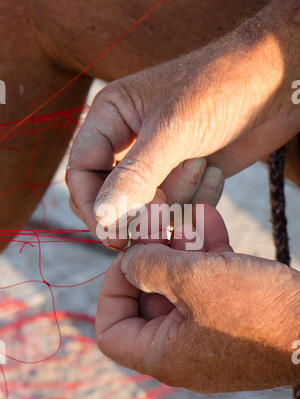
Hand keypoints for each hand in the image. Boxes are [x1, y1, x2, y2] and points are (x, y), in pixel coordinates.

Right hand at [67, 0, 299, 248]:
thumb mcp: (173, 130)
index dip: (92, 205)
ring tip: (202, 165)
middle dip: (136, 209)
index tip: (111, 233)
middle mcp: (128, 143)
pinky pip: (176, 209)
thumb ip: (135, 176)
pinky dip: (196, 202)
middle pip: (109, 196)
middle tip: (162, 213)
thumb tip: (101, 218)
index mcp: (110, 118)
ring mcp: (157, 164)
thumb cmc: (220, 89)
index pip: (80, 172)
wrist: (275, 85)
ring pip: (146, 208)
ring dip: (177, 199)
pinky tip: (215, 172)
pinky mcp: (184, 179)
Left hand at [96, 203, 299, 392]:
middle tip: (158, 220)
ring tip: (186, 214)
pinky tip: (209, 218)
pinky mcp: (232, 315)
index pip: (111, 332)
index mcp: (164, 354)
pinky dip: (207, 253)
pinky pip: (208, 283)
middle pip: (147, 299)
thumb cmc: (257, 309)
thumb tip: (128, 261)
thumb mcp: (193, 280)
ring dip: (181, 247)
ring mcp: (208, 331)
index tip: (129, 258)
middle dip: (152, 255)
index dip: (112, 290)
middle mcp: (182, 348)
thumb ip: (149, 266)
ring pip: (179, 285)